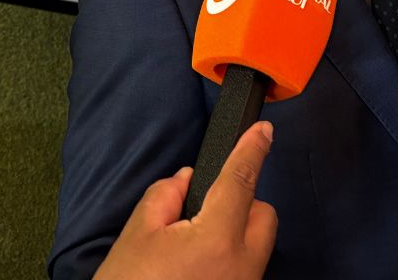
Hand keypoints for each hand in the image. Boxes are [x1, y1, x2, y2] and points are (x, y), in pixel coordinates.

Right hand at [94, 122, 277, 279]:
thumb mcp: (136, 236)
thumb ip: (165, 196)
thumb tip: (186, 182)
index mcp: (217, 240)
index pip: (241, 181)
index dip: (252, 150)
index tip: (262, 131)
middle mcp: (242, 266)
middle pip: (261, 215)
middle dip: (240, 203)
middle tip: (201, 211)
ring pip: (256, 244)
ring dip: (235, 233)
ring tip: (192, 246)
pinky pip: (245, 267)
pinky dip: (229, 258)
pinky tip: (197, 267)